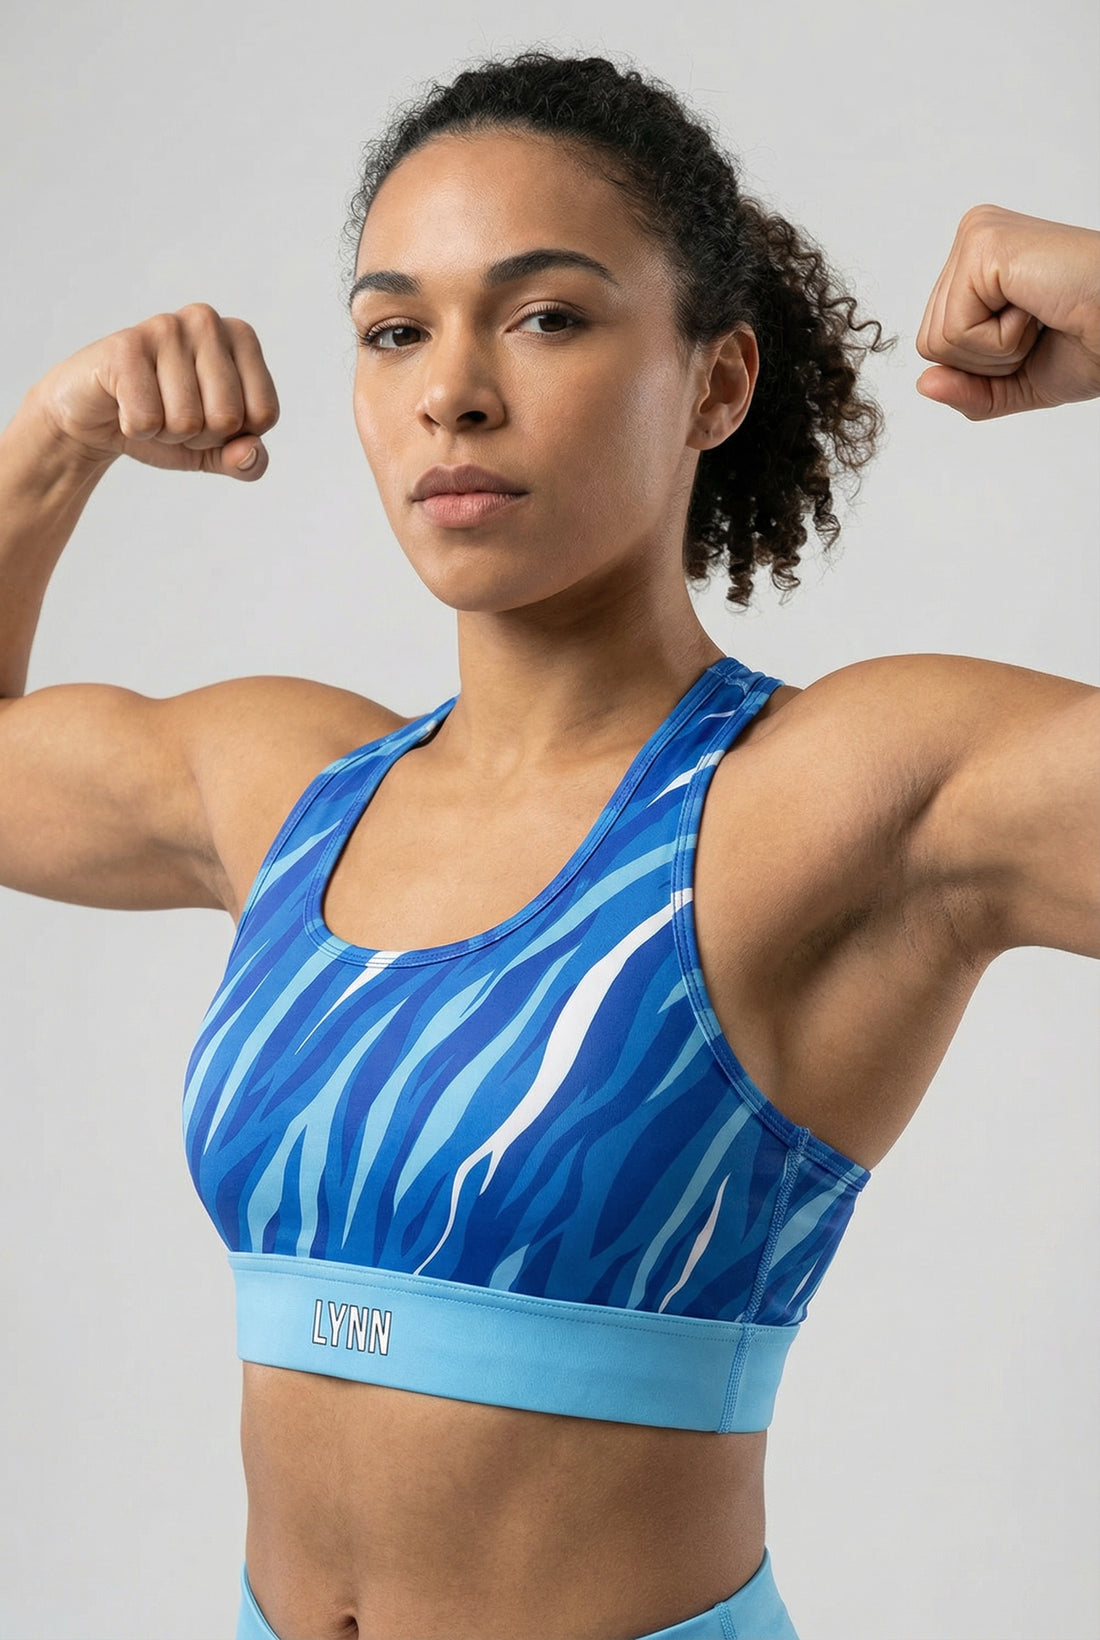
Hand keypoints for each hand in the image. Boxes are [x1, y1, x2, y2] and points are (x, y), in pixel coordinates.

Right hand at [27, 303, 279, 477]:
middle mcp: (207, 321)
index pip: (264, 414)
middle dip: (198, 436)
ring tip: (147, 406)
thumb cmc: (164, 423)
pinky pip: (148, 420)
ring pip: (187, 422)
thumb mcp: (214, 451)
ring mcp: (165, 327)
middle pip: (228, 419)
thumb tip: (251, 454)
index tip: (205, 415)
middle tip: (170, 413)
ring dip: (164, 433)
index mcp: (241, 337)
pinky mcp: (125, 346)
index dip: (233, 435)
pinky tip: (123, 404)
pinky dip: (135, 429)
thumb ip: (246, 461)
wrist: (94, 416)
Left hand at [915, 205, 1099, 418]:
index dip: (984, 364)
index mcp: (977, 263)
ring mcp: (975, 237)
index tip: (1033, 333)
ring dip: (998, 350)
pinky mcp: (982, 245)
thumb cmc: (1091, 341)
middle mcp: (972, 239)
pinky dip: (1002, 341)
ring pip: (939, 341)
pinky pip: (956, 331)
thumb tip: (923, 384)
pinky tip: (1038, 308)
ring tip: (1040, 315)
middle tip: (1039, 326)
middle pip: (931, 344)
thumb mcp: (1016, 382)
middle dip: (988, 360)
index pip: (936, 344)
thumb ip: (968, 391)